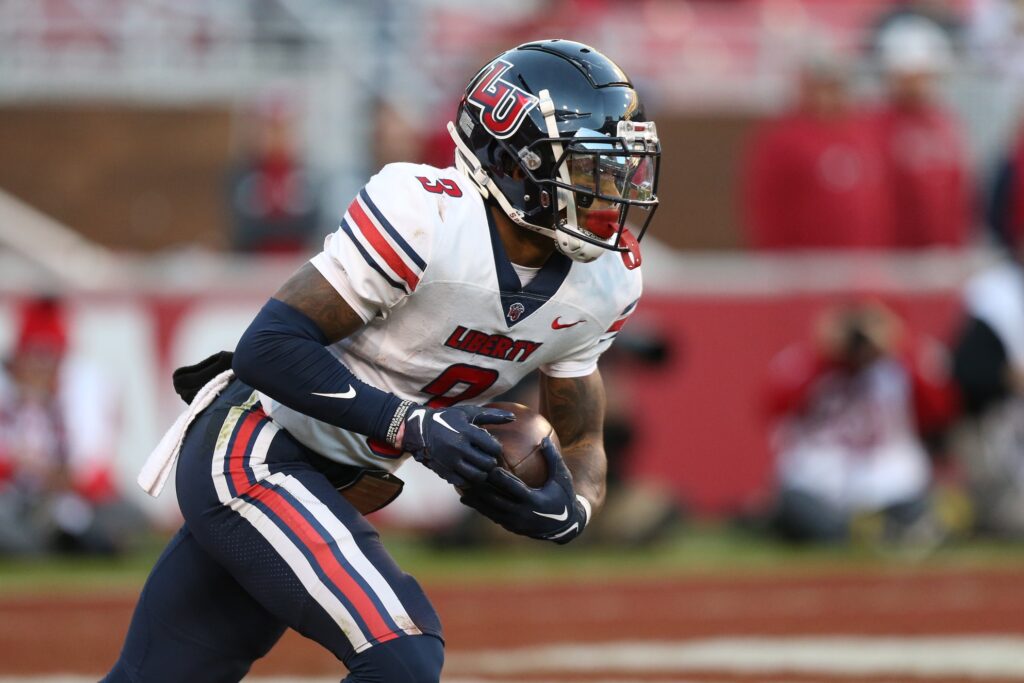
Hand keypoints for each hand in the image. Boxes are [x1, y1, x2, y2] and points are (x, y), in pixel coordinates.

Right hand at [399, 404, 513, 487]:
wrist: (419, 430)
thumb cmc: (448, 418)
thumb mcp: (468, 413)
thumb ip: (492, 415)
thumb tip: (513, 417)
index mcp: (466, 432)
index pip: (493, 447)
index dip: (496, 448)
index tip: (491, 446)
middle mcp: (458, 447)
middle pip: (487, 464)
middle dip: (491, 462)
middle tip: (487, 458)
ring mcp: (450, 461)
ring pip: (478, 476)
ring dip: (482, 473)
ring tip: (480, 466)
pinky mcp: (444, 471)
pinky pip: (464, 483)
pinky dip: (470, 480)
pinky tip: (468, 471)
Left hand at [459, 438, 589, 543]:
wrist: (565, 526)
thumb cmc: (563, 496)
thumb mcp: (562, 477)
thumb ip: (553, 458)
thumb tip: (544, 438)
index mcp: (534, 501)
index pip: (513, 488)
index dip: (500, 478)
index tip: (488, 466)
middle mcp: (522, 514)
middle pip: (497, 500)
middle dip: (481, 488)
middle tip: (468, 474)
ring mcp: (515, 523)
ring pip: (490, 510)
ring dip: (475, 500)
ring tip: (461, 487)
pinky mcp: (510, 527)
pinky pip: (492, 516)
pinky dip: (479, 507)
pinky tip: (466, 498)